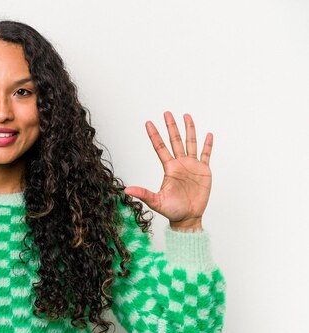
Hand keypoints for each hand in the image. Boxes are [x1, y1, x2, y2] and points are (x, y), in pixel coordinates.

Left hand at [123, 111, 213, 230]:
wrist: (187, 217)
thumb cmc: (171, 211)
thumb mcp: (155, 202)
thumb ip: (143, 194)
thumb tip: (126, 191)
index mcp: (169, 168)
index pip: (160, 147)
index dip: (154, 135)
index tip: (148, 122)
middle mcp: (179, 164)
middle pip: (175, 140)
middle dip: (171, 126)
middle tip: (167, 112)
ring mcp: (192, 166)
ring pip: (191, 143)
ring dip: (189, 130)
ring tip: (187, 116)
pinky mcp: (204, 171)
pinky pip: (206, 155)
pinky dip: (208, 145)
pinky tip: (208, 134)